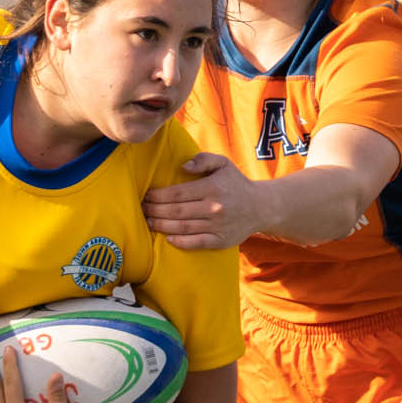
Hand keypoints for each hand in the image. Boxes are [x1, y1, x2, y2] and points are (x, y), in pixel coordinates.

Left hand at [141, 153, 266, 249]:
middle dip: (154, 210)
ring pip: (182, 227)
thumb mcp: (223, 163)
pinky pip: (197, 243)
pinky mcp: (221, 240)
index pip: (177, 193)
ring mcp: (217, 226)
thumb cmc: (236, 183)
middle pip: (176, 211)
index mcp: (211, 188)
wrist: (260, 207)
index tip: (145, 195)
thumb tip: (183, 166)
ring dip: (161, 225)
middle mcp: (214, 207)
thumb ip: (203, 159)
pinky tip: (167, 238)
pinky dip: (180, 242)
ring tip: (148, 221)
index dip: (157, 196)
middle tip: (141, 209)